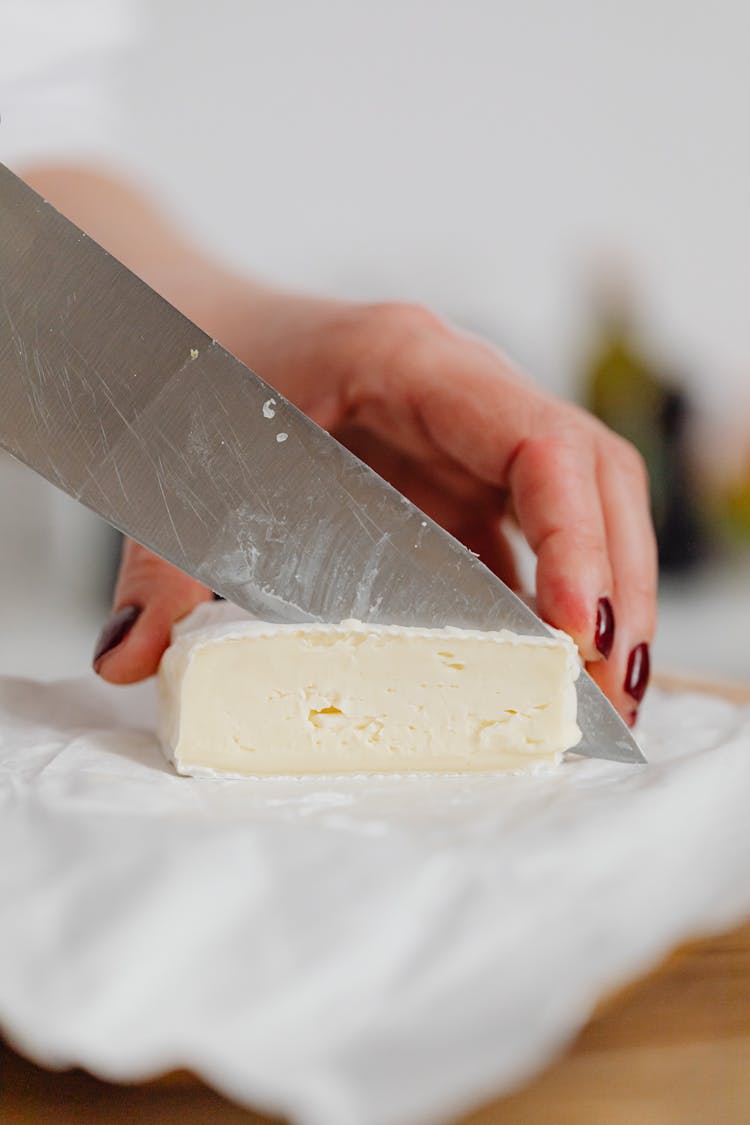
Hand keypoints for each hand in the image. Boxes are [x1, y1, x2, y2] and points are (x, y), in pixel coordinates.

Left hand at [94, 300, 655, 722]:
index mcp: (408, 362)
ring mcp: (463, 442)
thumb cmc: (192, 367)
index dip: (575, 535)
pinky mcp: (451, 488)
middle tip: (614, 689)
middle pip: (591, 476)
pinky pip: (523, 546)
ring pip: (578, 511)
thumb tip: (129, 658)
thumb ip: (158, 563)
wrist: (184, 327)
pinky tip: (549, 676)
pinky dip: (548, 611)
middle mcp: (460, 397)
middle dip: (617, 582)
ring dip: (602, 601)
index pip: (536, 440)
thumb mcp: (177, 459)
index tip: (576, 630)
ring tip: (606, 701)